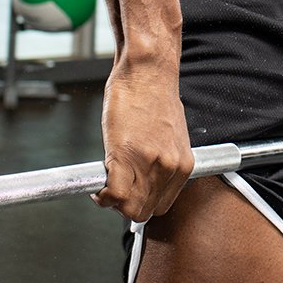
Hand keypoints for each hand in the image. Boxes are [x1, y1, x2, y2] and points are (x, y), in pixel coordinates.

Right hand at [93, 62, 194, 221]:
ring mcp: (150, 164)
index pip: (161, 205)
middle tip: (113, 190)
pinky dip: (101, 195)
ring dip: (111, 201)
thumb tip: (146, 176)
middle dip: (124, 206)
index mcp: (183, 164)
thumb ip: (161, 161)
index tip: (128, 194)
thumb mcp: (168, 136)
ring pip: (128, 208)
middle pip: (144, 212)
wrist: (148, 71)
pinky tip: (98, 184)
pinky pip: (113, 195)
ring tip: (106, 185)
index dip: (139, 203)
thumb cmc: (153, 95)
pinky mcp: (126, 157)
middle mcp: (170, 168)